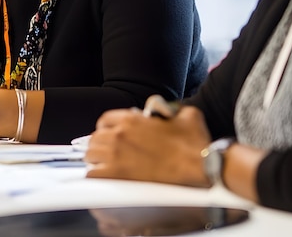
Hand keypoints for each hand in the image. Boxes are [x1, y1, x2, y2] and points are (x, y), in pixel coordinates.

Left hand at [84, 105, 210, 186]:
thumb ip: (173, 110)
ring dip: (97, 161)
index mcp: (132, 119)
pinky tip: (107, 181)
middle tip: (109, 155)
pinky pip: (94, 176)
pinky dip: (97, 178)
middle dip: (101, 146)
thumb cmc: (194, 146)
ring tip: (106, 169)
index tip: (111, 137)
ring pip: (92, 156)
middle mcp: (120, 135)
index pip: (104, 121)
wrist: (199, 169)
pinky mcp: (117, 177)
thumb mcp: (187, 116)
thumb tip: (168, 112)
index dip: (107, 129)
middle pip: (95, 139)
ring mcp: (116, 156)